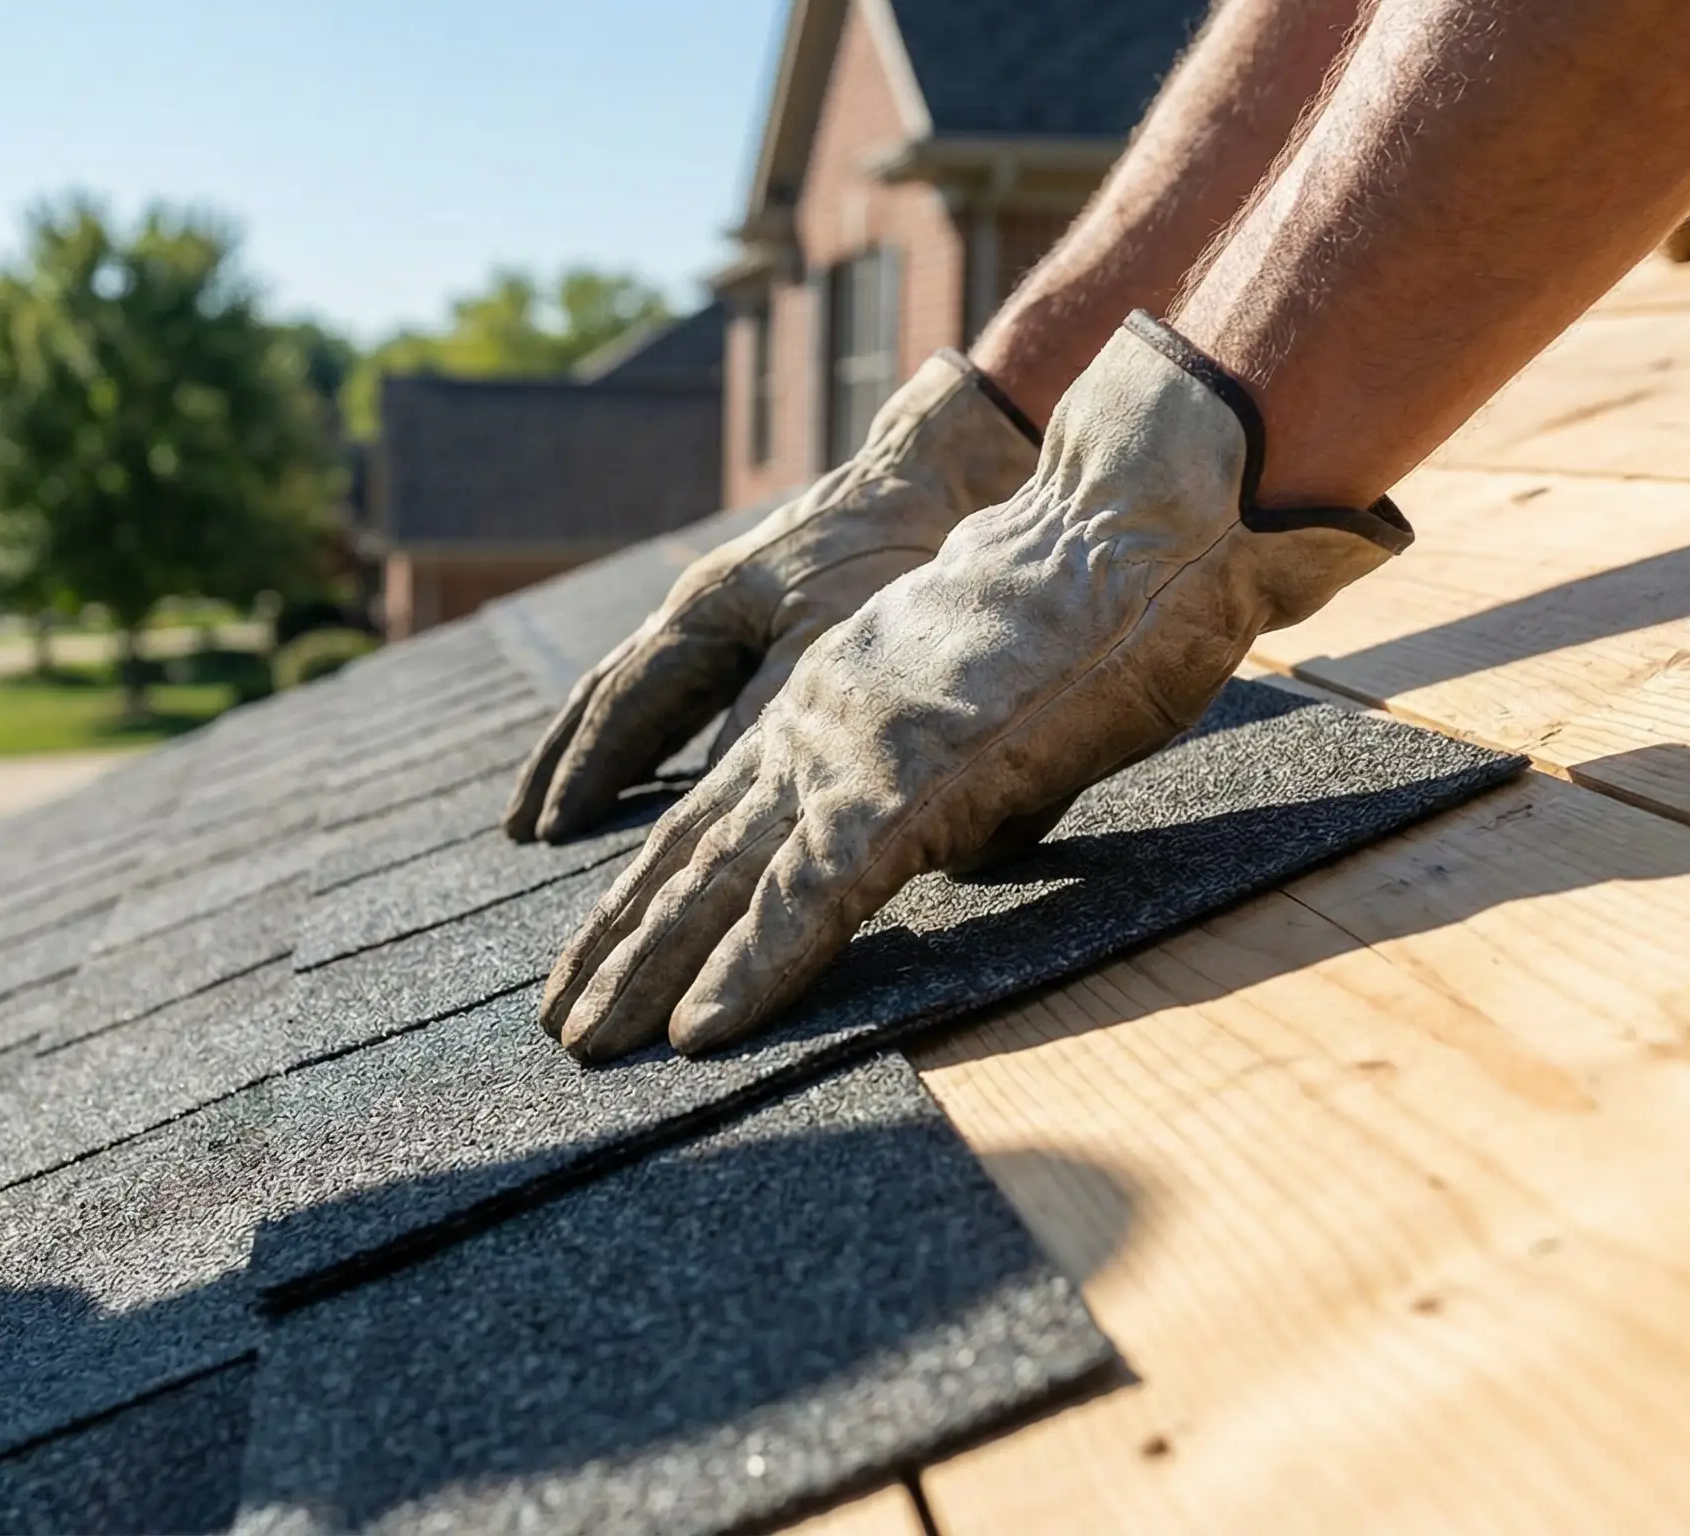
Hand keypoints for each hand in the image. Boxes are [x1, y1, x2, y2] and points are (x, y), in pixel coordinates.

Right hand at [504, 351, 1037, 843]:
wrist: (938, 471)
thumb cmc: (890, 554)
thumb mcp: (829, 643)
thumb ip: (766, 718)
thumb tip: (709, 797)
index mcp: (702, 612)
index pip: (625, 706)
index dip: (587, 771)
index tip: (547, 832)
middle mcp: (697, 608)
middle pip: (610, 695)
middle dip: (565, 763)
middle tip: (517, 828)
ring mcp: (724, 606)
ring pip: (636, 686)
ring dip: (593, 744)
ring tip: (552, 798)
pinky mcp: (760, 611)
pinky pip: (678, 680)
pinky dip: (646, 725)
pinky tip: (649, 755)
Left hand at [538, 315, 1411, 1061]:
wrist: (1126, 541)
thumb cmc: (1100, 621)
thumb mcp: (1007, 715)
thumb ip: (968, 789)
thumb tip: (960, 853)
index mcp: (833, 712)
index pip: (721, 818)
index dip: (661, 894)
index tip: (612, 959)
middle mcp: (812, 732)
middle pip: (689, 854)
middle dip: (619, 947)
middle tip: (563, 1029)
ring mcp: (846, 756)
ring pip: (716, 881)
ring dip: (646, 970)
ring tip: (581, 1042)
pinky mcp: (897, 787)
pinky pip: (807, 898)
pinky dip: (750, 971)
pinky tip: (695, 1032)